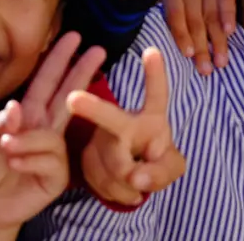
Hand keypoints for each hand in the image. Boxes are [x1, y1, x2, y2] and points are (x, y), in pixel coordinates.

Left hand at [0, 34, 105, 236]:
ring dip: (28, 140)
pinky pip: (52, 159)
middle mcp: (45, 129)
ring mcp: (54, 151)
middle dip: (81, 72)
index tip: (73, 37)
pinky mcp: (56, 175)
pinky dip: (30, 159)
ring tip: (7, 148)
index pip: (46, 82)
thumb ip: (3, 122)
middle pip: (67, 96)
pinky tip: (15, 164)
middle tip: (98, 50)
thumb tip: (18, 106)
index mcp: (29, 115)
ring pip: (53, 134)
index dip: (58, 59)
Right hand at [69, 47, 184, 205]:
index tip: (152, 51)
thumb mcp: (170, 168)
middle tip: (73, 99)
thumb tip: (135, 178)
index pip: (156, 94)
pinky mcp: (86, 157)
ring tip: (137, 184)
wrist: (132, 178)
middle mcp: (123, 121)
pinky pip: (98, 179)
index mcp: (151, 117)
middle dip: (92, 108)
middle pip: (111, 118)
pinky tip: (121, 187)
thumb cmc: (156, 162)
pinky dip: (115, 192)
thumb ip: (161, 172)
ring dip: (127, 184)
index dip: (155, 74)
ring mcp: (102, 139)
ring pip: (110, 165)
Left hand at [163, 0, 237, 74]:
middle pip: (195, 21)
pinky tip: (230, 32)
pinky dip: (228, 16)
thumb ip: (179, 17)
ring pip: (212, 16)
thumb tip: (183, 52)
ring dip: (217, 41)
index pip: (176, 17)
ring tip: (221, 61)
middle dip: (201, 47)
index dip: (181, 36)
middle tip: (206, 70)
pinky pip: (227, 0)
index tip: (188, 55)